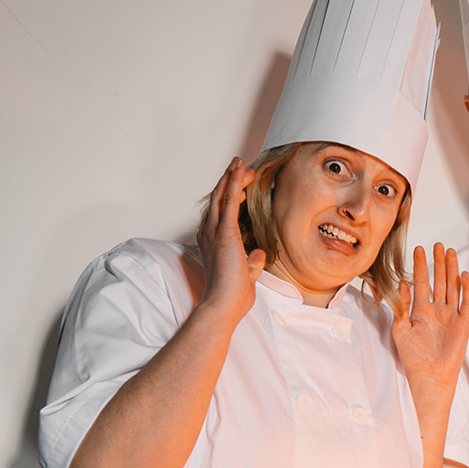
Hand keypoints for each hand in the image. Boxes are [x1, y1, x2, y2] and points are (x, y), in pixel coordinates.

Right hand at [197, 157, 264, 319]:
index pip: (220, 214)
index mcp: (213, 243)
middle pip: (218, 199)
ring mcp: (214, 231)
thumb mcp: (246, 275)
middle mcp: (209, 233)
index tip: (241, 187)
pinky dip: (234, 182)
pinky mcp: (224, 231)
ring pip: (221, 195)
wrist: (224, 304)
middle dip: (230, 182)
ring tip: (242, 163)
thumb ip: (251, 263)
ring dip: (232, 177)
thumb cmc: (233, 295)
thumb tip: (259, 254)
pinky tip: (240, 169)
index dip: (229, 197)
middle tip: (243, 167)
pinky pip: (229, 199)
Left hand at [392, 244, 468, 413]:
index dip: (420, 266)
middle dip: (439, 263)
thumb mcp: (400, 328)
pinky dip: (465, 290)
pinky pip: (466, 303)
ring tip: (450, 252)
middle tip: (438, 245)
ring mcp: (451, 316)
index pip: (422, 283)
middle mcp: (437, 310)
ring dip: (451, 270)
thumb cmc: (413, 356)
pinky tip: (463, 276)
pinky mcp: (463, 324)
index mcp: (421, 311)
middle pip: (439, 281)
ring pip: (452, 288)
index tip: (418, 249)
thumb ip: (401, 306)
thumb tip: (401, 284)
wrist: (429, 375)